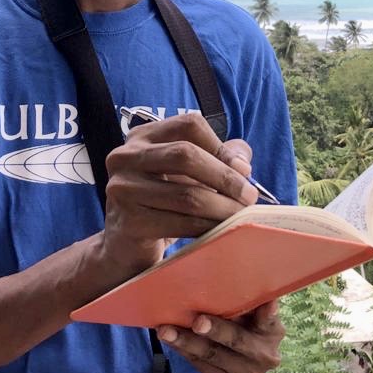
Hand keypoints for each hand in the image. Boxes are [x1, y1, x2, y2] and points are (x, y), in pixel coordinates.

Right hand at [99, 113, 258, 275]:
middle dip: (226, 177)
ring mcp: (123, 189)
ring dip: (223, 208)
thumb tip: (242, 164)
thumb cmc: (161, 205)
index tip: (243, 170)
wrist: (124, 247)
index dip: (220, 146)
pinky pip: (180, 223)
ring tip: (241, 217)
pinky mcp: (129, 222)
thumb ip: (218, 158)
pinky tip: (220, 233)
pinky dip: (208, 228)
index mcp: (142, 137)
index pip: (189, 125)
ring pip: (187, 194)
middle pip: (186, 154)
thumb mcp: (187, 175)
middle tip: (249, 197)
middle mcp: (125, 156)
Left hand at [156, 299, 284, 372]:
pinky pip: (200, 365)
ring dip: (186, 342)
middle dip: (215, 331)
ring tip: (166, 331)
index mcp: (273, 331)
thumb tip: (236, 274)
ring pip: (212, 356)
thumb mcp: (254, 309)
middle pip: (236, 341)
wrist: (249, 358)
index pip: (268, 320)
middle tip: (196, 321)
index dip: (265, 313)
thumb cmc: (247, 321)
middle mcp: (264, 356)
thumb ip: (248, 298)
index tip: (262, 305)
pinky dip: (183, 350)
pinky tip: (169, 339)